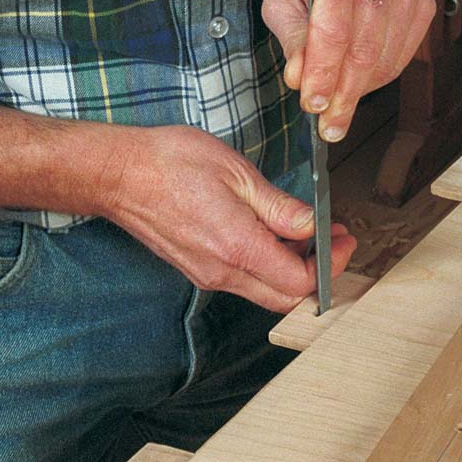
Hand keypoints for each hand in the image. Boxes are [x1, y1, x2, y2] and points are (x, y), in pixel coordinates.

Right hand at [102, 125, 356, 312]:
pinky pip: (244, 280)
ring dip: (293, 270)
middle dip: (318, 274)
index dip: (330, 264)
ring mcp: (207, 275)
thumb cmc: (170, 162)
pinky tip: (274, 235)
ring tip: (307, 233)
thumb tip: (313, 226)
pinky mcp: (198, 269)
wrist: (118, 174)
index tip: (343, 239)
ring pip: (265, 292)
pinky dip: (268, 265)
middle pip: (286, 298)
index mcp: (237, 247)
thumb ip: (280, 207)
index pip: (299, 281)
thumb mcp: (237, 173)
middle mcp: (222, 272)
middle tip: (334, 242)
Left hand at [263, 0, 435, 142]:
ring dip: (359, 91)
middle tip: (329, 124)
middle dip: (343, 95)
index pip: (333, 32)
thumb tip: (300, 78)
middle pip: (363, 50)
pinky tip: (358, 82)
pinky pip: (402, 56)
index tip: (313, 106)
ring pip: (385, 58)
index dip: (323, 75)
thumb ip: (289, 36)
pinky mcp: (423, 1)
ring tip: (338, 104)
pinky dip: (378, 78)